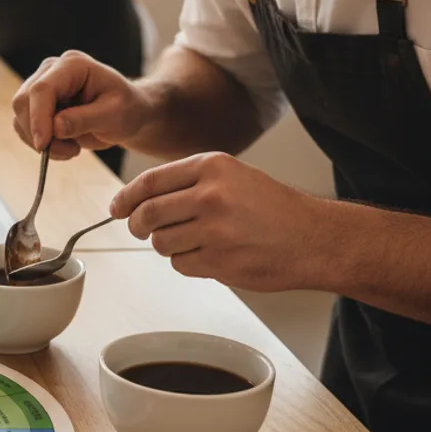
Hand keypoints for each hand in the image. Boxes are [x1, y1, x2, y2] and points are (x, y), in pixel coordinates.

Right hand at [12, 50, 151, 158]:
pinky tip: (64, 145)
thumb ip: (85, 119)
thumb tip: (55, 127)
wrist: (127, 113)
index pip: (42, 89)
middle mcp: (52, 71)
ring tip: (72, 148)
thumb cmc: (126, 109)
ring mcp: (41, 86)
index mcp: (73, 65)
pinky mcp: (36, 104)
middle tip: (69, 151)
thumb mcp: (114, 115)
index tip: (43, 145)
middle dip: (39, 132)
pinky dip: (40, 143)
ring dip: (41, 141)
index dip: (38, 117)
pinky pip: (23, 126)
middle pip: (23, 101)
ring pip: (20, 116)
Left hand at [111, 152, 330, 291]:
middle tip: (139, 229)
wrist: (315, 238)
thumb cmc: (271, 207)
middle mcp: (211, 195)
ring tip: (193, 240)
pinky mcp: (220, 261)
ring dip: (167, 245)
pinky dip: (188, 263)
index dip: (125, 198)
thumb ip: (186, 183)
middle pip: (147, 214)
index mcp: (212, 167)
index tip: (115, 209)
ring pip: (161, 243)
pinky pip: (181, 265)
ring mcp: (215, 230)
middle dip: (136, 225)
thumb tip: (135, 200)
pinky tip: (212, 254)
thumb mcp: (231, 176)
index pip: (149, 182)